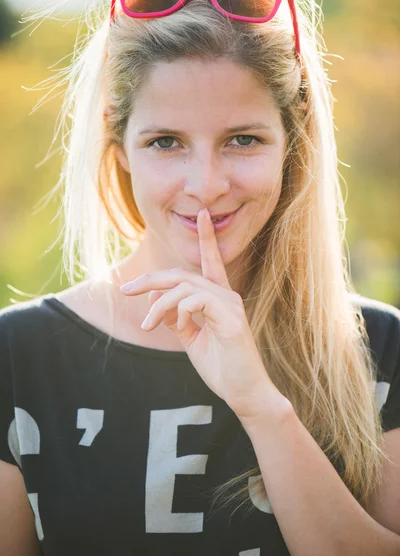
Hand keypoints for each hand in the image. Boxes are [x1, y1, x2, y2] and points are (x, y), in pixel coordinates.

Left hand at [120, 208, 282, 418]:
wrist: (243, 393)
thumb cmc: (221, 366)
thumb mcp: (191, 339)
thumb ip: (175, 318)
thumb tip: (156, 299)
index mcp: (218, 298)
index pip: (210, 261)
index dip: (206, 238)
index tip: (201, 214)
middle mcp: (226, 295)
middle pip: (183, 274)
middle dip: (151, 278)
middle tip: (125, 289)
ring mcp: (230, 305)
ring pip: (185, 286)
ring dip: (160, 304)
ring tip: (149, 325)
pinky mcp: (231, 318)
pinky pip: (196, 301)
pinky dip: (179, 312)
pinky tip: (180, 328)